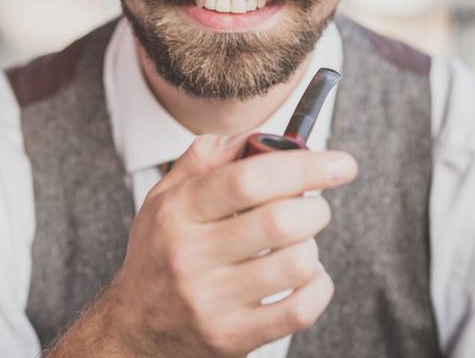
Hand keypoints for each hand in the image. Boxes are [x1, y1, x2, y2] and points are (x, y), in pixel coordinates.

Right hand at [93, 134, 357, 356]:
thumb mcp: (163, 199)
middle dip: (315, 208)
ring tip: (297, 245)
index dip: (302, 166)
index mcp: (177, 212)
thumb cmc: (158, 256)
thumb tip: (253, 137)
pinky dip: (318, 287)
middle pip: (279, 221)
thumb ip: (204, 160)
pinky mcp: (231, 337)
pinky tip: (304, 278)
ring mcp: (210, 300)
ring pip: (296, 264)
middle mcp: (190, 255)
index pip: (246, 179)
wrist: (134, 329)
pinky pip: (300, 310)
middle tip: (313, 206)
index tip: (340, 164)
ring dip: (312, 248)